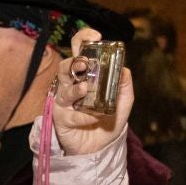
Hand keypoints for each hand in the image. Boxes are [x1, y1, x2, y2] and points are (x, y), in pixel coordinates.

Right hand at [50, 27, 131, 156]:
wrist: (101, 148)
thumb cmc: (108, 121)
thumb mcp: (123, 102)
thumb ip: (124, 86)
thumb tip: (125, 70)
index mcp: (85, 75)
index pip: (79, 50)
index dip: (83, 39)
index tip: (95, 36)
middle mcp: (71, 85)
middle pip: (65, 66)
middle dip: (74, 63)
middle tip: (84, 63)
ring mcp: (64, 102)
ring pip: (63, 88)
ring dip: (75, 87)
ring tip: (86, 88)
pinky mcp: (60, 119)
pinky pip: (69, 114)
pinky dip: (82, 115)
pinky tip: (93, 117)